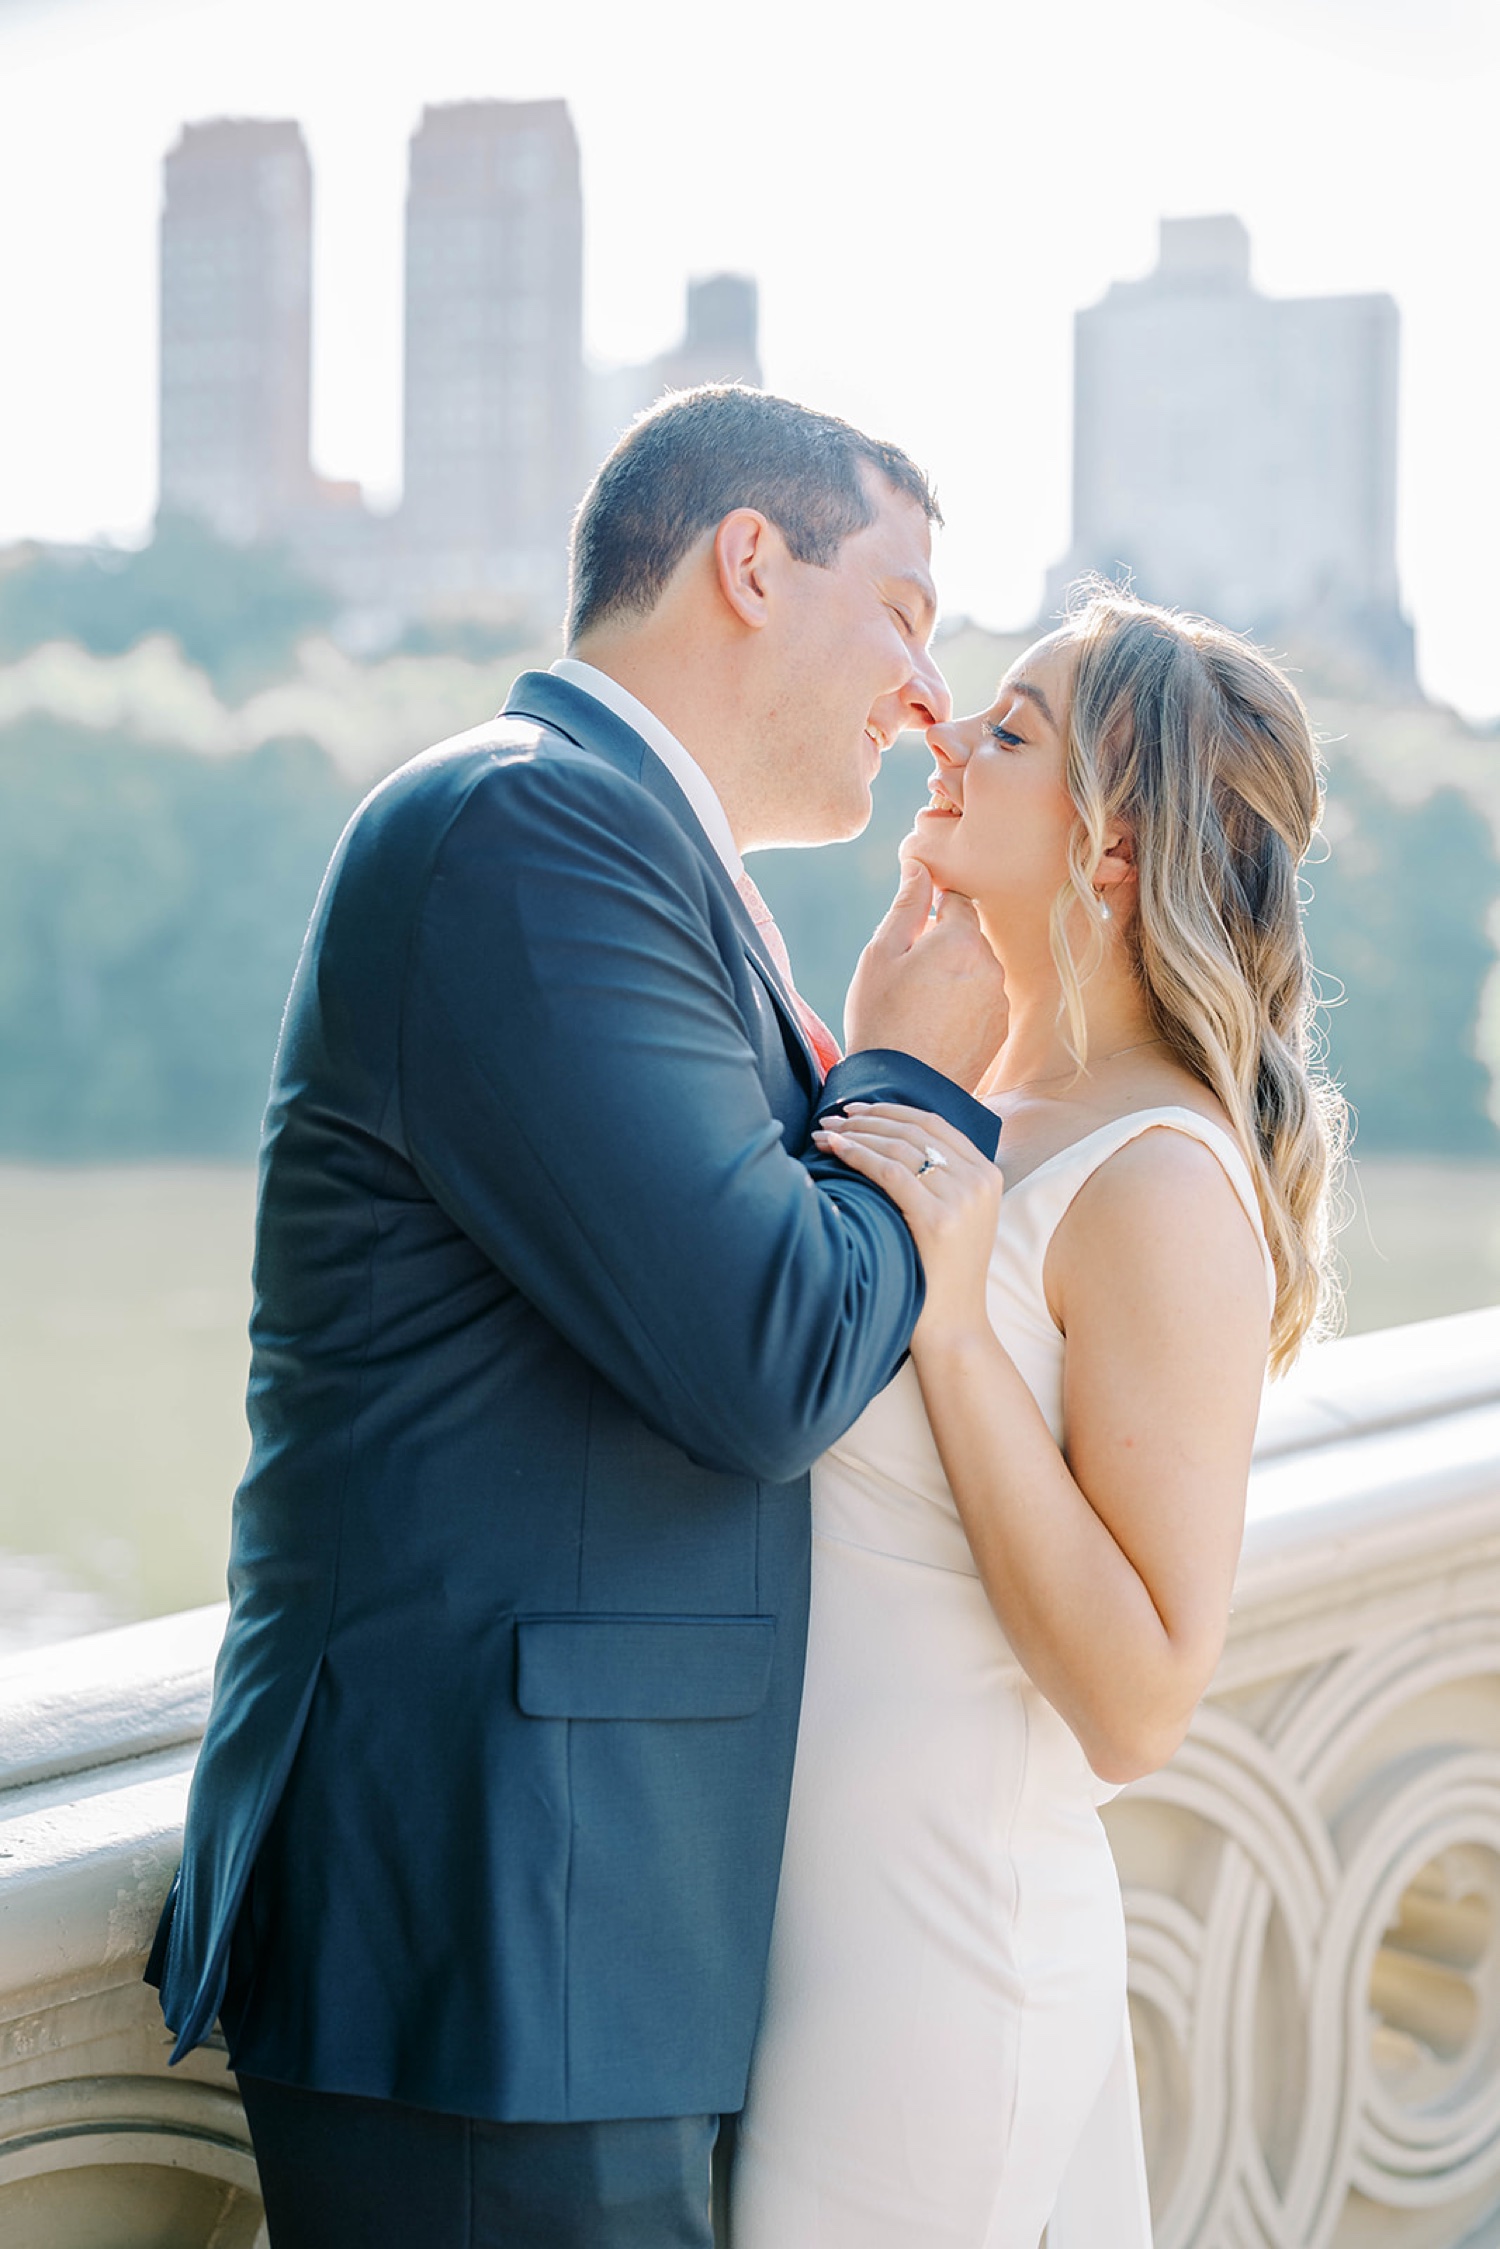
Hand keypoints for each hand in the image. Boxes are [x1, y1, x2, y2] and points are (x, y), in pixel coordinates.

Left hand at [812, 1103, 1002, 1345]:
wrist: (954, 1325)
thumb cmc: (941, 1274)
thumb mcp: (957, 1217)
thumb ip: (941, 1179)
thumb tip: (891, 1138)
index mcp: (988, 1175)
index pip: (934, 1124)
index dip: (891, 1110)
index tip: (857, 1110)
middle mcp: (979, 1181)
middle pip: (914, 1128)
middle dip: (867, 1118)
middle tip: (832, 1118)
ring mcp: (962, 1199)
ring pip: (898, 1145)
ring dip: (855, 1134)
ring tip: (824, 1134)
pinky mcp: (937, 1219)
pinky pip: (888, 1171)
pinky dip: (856, 1155)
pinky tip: (832, 1151)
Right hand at [843, 860, 1007, 1092]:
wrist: (900, 1089)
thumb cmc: (881, 1018)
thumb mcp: (881, 954)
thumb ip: (906, 904)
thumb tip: (919, 864)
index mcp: (961, 939)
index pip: (956, 900)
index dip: (930, 913)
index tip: (910, 935)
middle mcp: (991, 965)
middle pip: (968, 937)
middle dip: (943, 946)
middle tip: (907, 977)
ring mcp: (999, 1000)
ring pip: (976, 970)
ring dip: (955, 976)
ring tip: (919, 1007)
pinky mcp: (1000, 1030)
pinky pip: (983, 1001)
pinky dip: (964, 1006)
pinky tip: (935, 1026)